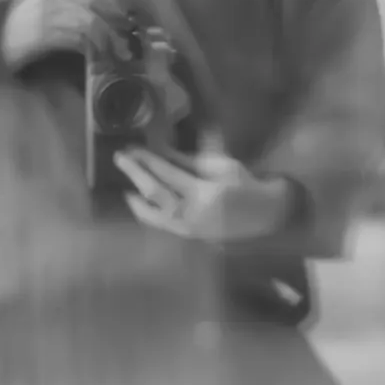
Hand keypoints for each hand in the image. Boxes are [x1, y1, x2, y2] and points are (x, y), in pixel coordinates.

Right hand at [1, 0, 126, 71]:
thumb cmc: (18, 22)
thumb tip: (105, 8)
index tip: (122, 13)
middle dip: (114, 19)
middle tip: (125, 37)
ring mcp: (47, 10)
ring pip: (90, 20)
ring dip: (107, 38)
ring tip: (116, 52)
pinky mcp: (45, 33)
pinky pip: (78, 38)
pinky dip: (92, 48)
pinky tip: (96, 56)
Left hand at [115, 148, 291, 242]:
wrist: (264, 214)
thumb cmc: (244, 185)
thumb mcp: (219, 166)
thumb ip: (187, 162)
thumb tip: (158, 152)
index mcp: (204, 193)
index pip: (168, 174)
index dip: (147, 159)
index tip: (131, 148)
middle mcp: (193, 214)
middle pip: (155, 193)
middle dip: (136, 174)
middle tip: (120, 159)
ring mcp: (190, 229)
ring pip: (154, 216)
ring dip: (137, 200)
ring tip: (126, 188)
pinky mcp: (189, 236)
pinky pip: (162, 224)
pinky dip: (149, 213)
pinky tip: (141, 203)